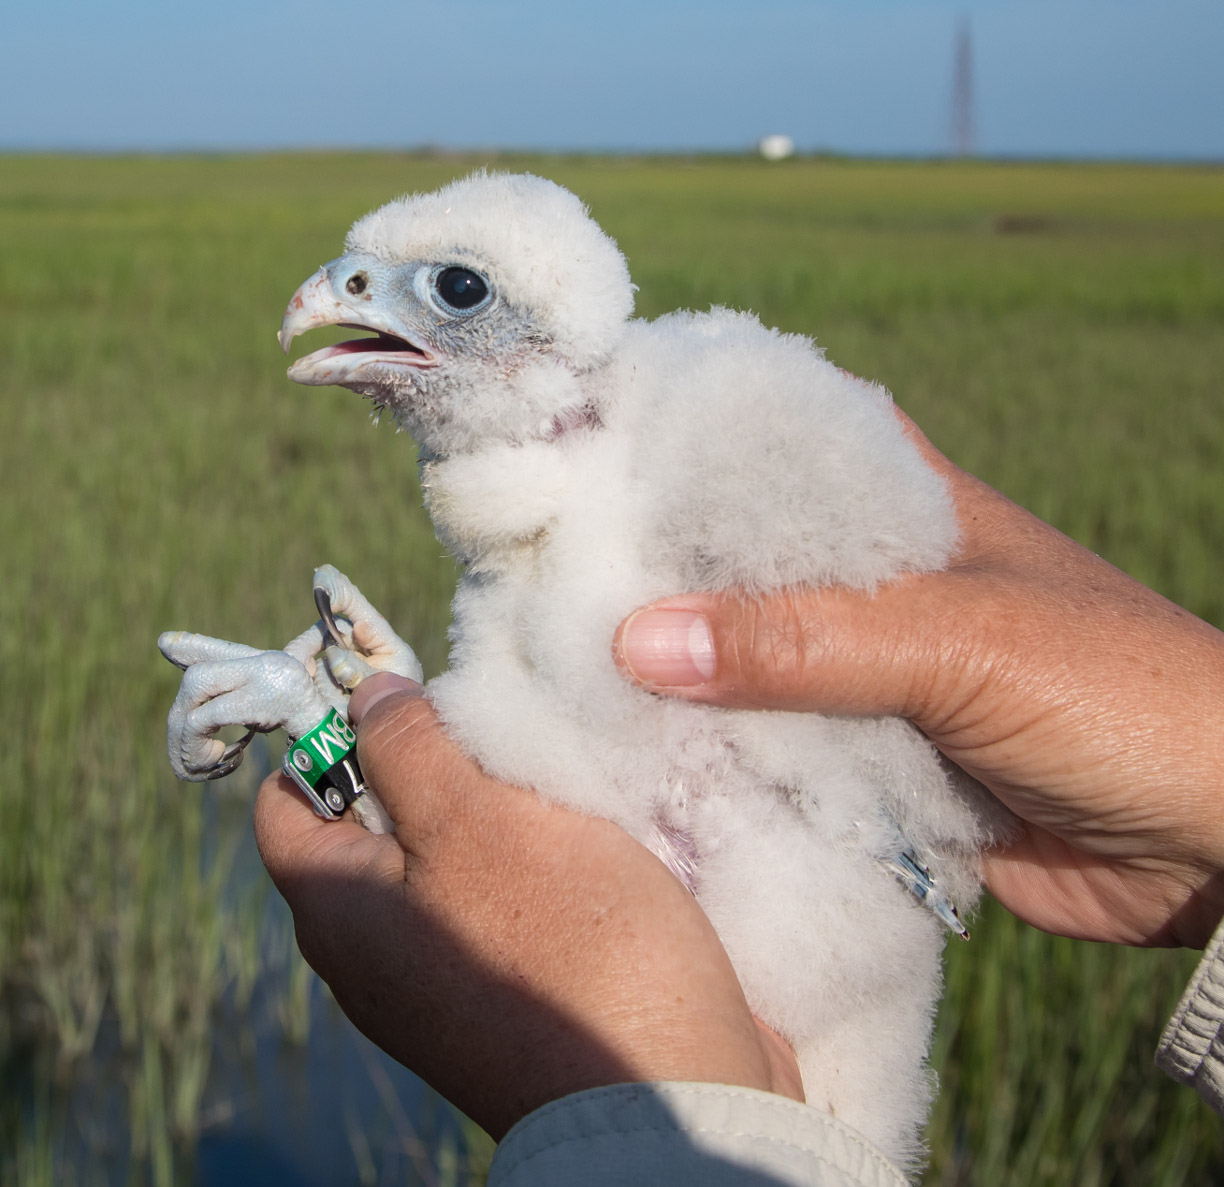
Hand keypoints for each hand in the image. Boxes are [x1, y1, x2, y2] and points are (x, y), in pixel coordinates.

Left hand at [255, 676, 802, 1139]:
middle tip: (489, 722)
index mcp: (339, 912)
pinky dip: (522, 854)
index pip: (284, 801)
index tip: (395, 690)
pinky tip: (579, 826)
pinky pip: (492, 899)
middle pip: (368, 824)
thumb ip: (409, 749)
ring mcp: (443, 979)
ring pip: (441, 858)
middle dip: (421, 761)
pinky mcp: (510, 992)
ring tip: (546, 766)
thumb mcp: (475, 820)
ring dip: (486, 805)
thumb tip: (368, 697)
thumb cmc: (566, 945)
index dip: (324, 734)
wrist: (672, 1093)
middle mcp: (376, 954)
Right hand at [613, 417, 1223, 948]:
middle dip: (652, 579)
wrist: (1218, 846)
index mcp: (902, 509)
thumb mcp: (957, 642)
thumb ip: (802, 641)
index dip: (679, 444)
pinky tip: (637, 768)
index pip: (769, 449)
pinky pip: (772, 760)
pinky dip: (718, 767)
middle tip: (542, 585)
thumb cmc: (1116, 695)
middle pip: (738, 569)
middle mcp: (872, 588)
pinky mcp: (870, 769)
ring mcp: (867, 681)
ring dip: (676, 687)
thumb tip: (636, 640)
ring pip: (745, 671)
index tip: (574, 451)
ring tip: (561, 680)